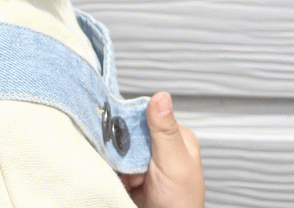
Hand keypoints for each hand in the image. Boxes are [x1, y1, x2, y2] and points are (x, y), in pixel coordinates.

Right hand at [119, 92, 204, 207]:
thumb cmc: (180, 205)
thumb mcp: (174, 163)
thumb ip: (165, 130)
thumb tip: (161, 96)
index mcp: (176, 137)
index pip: (147, 115)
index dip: (131, 122)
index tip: (121, 131)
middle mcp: (161, 147)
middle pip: (130, 132)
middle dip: (123, 146)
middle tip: (124, 159)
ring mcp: (146, 163)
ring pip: (120, 149)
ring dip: (116, 160)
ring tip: (124, 173)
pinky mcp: (133, 177)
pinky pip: (115, 165)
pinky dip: (112, 171)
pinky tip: (117, 178)